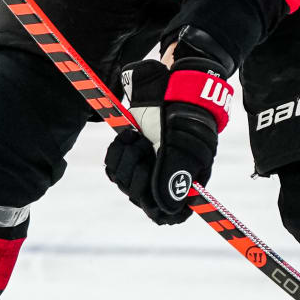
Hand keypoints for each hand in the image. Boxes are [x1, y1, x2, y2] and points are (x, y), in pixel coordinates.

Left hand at [104, 57, 233, 224]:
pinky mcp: (130, 152)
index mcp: (185, 181)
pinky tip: (128, 135)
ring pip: (124, 182)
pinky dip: (116, 152)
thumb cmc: (186, 116)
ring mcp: (146, 164)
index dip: (158, 209)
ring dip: (125, 160)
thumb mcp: (185, 146)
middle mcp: (164, 177)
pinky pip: (113, 166)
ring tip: (136, 137)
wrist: (173, 85)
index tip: (148, 192)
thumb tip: (168, 210)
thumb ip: (175, 177)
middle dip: (135, 174)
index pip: (170, 214)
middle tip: (142, 147)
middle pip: (141, 199)